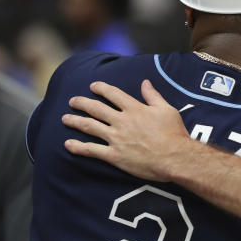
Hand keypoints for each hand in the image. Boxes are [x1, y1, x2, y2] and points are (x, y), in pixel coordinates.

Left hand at [62, 79, 189, 180]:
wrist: (174, 157)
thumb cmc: (174, 134)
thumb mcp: (167, 109)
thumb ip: (153, 96)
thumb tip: (145, 82)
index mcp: (134, 108)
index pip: (112, 94)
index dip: (101, 88)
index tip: (93, 86)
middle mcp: (121, 121)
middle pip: (96, 108)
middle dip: (82, 103)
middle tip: (72, 101)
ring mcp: (116, 138)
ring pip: (89, 127)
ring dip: (75, 121)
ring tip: (65, 119)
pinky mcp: (114, 156)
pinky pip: (91, 150)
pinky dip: (78, 147)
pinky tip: (68, 144)